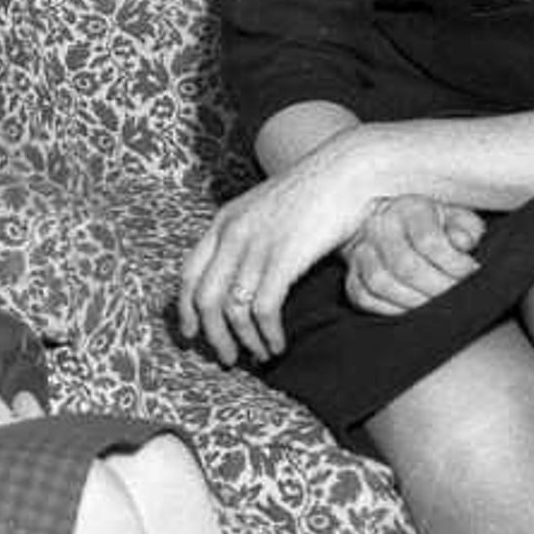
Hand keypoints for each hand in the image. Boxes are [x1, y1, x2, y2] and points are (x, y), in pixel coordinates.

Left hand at [176, 145, 380, 364]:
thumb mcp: (268, 214)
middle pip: (204, 297)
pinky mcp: (283, 256)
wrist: (347, 173)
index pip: (189, 274)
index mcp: (223, 221)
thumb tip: (244, 281)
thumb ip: (250, 240)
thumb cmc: (315, 197)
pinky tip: (278, 344)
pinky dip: (268, 334)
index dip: (186, 310)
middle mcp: (232, 232)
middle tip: (227, 360)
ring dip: (245, 341)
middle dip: (212, 336)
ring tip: (260, 356)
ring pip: (232, 309)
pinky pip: (262, 309)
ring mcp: (256, 244)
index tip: (192, 335)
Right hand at [342, 193, 483, 316]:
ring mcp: (360, 251)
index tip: (472, 271)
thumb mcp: (456, 218)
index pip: (429, 241)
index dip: (455, 264)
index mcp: (409, 209)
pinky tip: (413, 310)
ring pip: (381, 283)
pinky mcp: (352, 274)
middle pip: (405, 265)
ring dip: (415, 302)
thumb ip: (466, 228)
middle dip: (438, 288)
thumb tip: (463, 243)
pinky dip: (391, 310)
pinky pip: (364, 297)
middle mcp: (379, 226)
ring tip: (438, 307)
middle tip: (458, 297)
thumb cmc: (433, 226)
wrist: (391, 224)